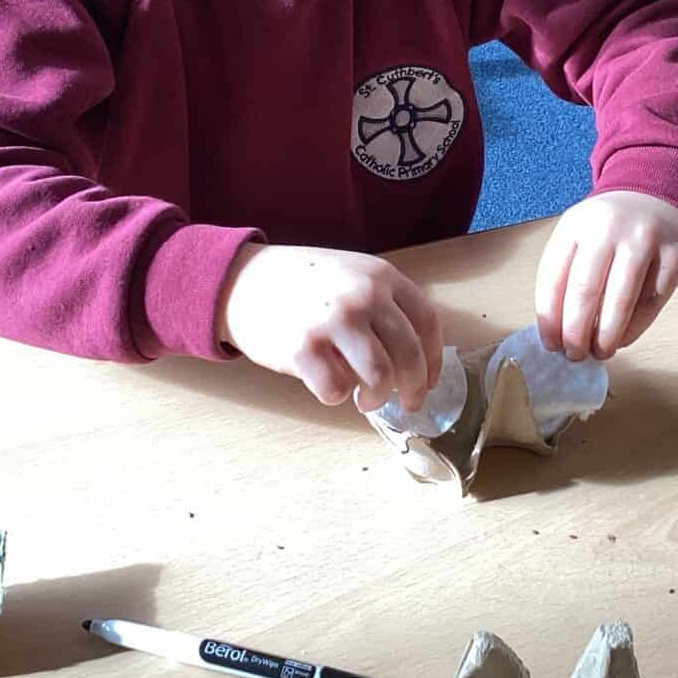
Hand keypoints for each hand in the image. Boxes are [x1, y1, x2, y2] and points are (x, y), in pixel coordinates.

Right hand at [217, 244, 442, 412]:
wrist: (243, 280)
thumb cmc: (302, 282)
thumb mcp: (351, 274)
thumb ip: (384, 304)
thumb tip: (416, 358)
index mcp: (381, 276)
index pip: (427, 323)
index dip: (434, 359)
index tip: (430, 380)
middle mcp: (363, 296)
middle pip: (410, 355)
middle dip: (414, 389)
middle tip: (408, 404)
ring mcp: (334, 321)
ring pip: (380, 377)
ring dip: (377, 397)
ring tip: (366, 399)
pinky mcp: (303, 348)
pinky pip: (337, 390)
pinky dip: (337, 396)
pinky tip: (329, 386)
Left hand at [535, 191, 677, 361]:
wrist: (657, 197)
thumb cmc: (610, 229)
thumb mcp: (580, 236)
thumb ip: (566, 274)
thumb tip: (558, 332)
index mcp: (575, 224)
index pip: (553, 277)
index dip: (550, 317)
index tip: (551, 344)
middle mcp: (608, 228)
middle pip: (585, 291)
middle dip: (576, 332)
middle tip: (575, 355)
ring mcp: (644, 238)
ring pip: (621, 300)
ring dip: (607, 335)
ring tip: (601, 352)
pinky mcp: (675, 254)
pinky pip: (652, 301)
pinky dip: (636, 326)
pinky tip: (625, 337)